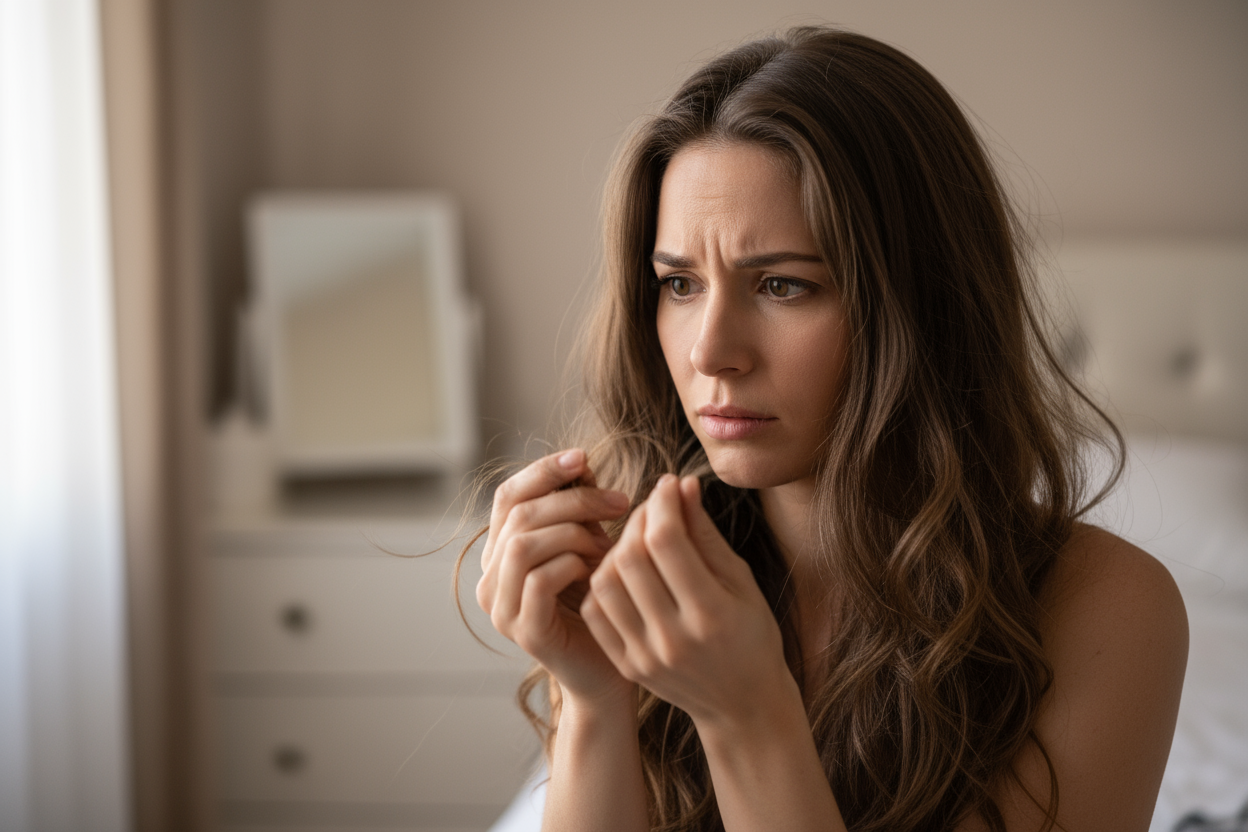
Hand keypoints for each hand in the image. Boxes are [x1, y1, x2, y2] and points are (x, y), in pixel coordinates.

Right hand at [476, 449, 635, 704]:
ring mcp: (501, 607)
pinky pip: (538, 580)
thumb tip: (582, 462)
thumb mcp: (589, 544)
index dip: (544, 471)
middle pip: (519, 514)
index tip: (585, 458)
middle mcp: (490, 578)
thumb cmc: (602, 603)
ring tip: (609, 541)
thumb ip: (579, 509)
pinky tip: (599, 567)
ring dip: (573, 532)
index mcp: (500, 552)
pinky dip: (572, 563)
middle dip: (574, 500)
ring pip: (523, 543)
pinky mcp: (523, 631)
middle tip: (619, 502)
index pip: (508, 495)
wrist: (610, 672)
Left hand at [580, 474, 790, 727]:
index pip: (667, 542)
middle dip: (638, 520)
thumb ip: (706, 535)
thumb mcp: (741, 581)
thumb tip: (683, 485)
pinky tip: (624, 571)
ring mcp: (645, 655)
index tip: (669, 485)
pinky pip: (596, 610)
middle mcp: (674, 638)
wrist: (742, 704)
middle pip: (631, 558)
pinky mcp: (627, 665)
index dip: (662, 503)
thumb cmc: (752, 635)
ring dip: (616, 549)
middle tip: (653, 508)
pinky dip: (602, 581)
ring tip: (639, 540)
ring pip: (605, 581)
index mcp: (711, 614)